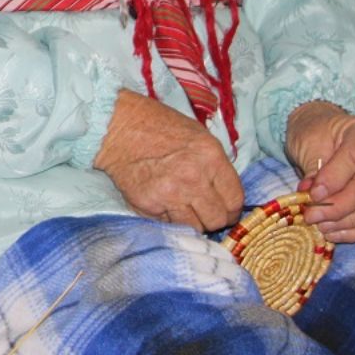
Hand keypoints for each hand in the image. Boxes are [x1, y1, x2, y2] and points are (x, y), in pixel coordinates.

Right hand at [93, 89, 243, 232]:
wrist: (119, 127)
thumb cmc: (159, 127)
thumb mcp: (199, 136)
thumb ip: (215, 166)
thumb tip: (225, 194)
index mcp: (211, 158)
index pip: (235, 200)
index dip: (231, 209)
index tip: (225, 210)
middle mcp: (193, 178)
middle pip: (217, 219)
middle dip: (213, 218)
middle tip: (203, 212)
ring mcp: (170, 194)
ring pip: (195, 228)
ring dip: (191, 222)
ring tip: (183, 209)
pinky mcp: (148, 205)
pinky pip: (169, 224)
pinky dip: (169, 219)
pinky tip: (164, 204)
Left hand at [285, 100, 354, 242]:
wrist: (322, 134)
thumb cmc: (314, 133)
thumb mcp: (307, 142)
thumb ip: (313, 169)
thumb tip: (312, 197)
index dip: (334, 179)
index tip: (313, 194)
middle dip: (338, 206)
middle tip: (311, 215)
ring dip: (347, 222)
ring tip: (320, 225)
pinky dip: (354, 231)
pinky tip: (331, 231)